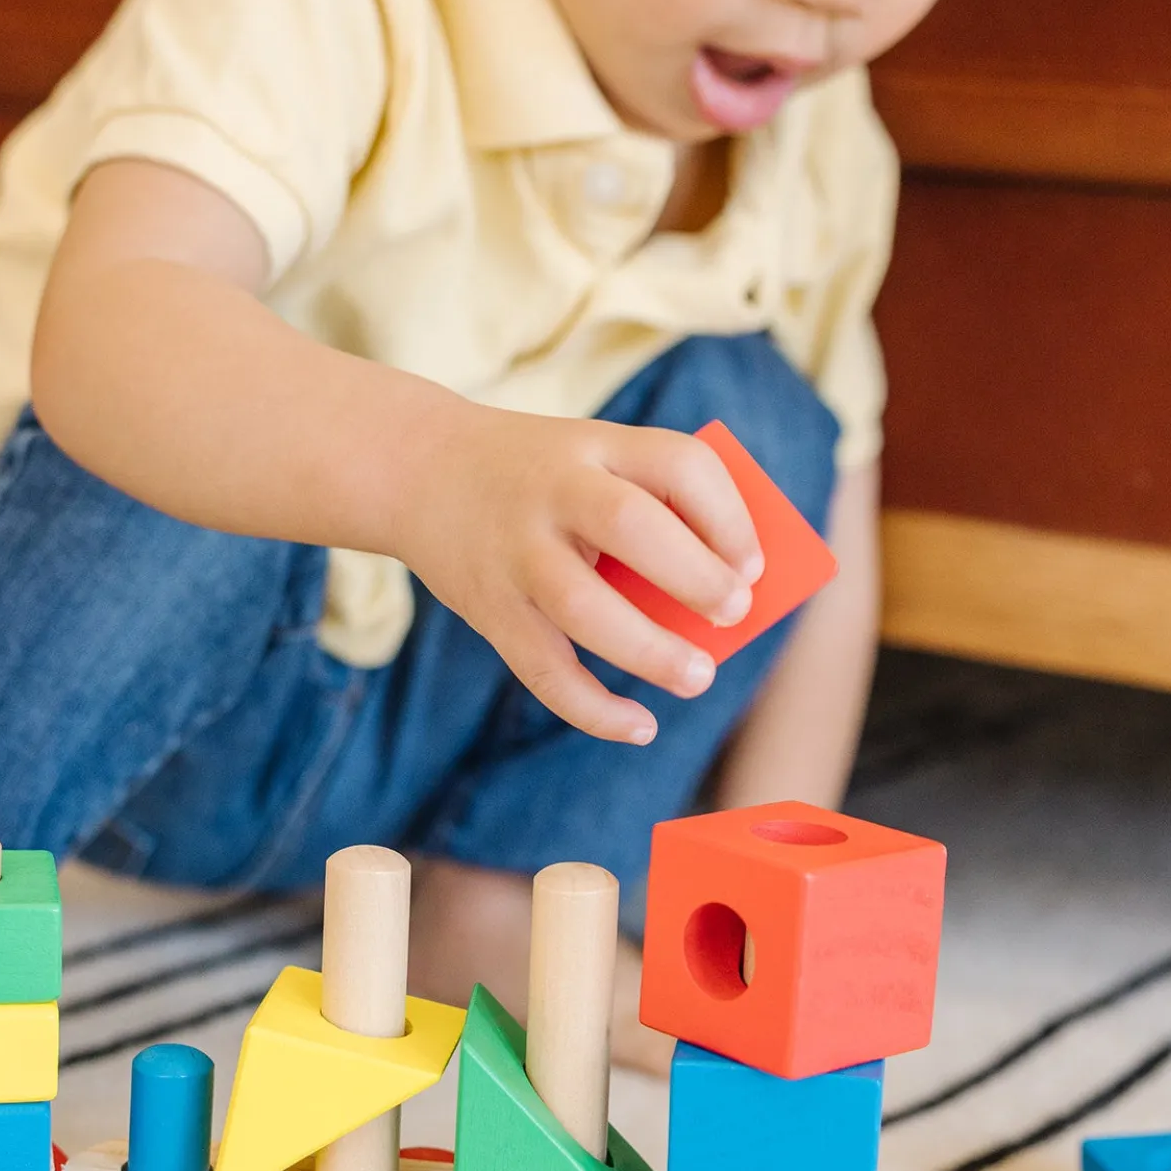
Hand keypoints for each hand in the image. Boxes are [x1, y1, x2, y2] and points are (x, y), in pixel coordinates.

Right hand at [392, 404, 764, 743]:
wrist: (416, 469)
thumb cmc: (537, 477)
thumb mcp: (592, 459)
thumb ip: (650, 510)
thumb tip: (717, 602)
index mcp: (595, 444)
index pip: (677, 463)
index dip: (727, 515)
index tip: (754, 564)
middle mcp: (552, 493)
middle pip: (630, 527)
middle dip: (695, 576)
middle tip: (735, 613)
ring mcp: (516, 554)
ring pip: (583, 608)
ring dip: (650, 651)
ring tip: (699, 677)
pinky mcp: (490, 611)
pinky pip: (544, 670)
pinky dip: (594, 709)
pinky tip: (640, 726)